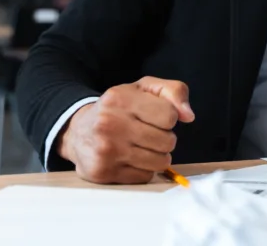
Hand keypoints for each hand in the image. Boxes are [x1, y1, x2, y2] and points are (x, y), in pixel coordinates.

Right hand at [58, 77, 194, 183]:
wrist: (78, 131)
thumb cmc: (118, 108)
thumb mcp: (143, 89)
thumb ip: (173, 92)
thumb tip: (189, 116)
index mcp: (121, 98)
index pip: (170, 116)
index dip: (168, 118)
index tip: (156, 117)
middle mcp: (110, 124)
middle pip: (167, 141)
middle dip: (164, 138)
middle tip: (149, 133)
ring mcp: (105, 150)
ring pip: (159, 162)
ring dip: (157, 156)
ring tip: (142, 146)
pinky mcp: (103, 172)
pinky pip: (144, 177)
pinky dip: (143, 169)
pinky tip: (130, 158)